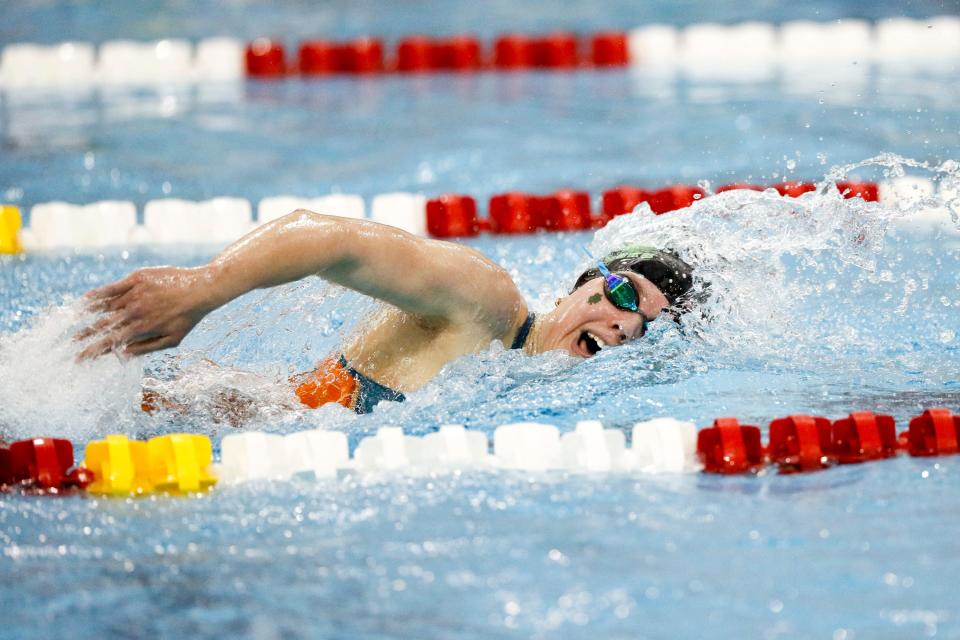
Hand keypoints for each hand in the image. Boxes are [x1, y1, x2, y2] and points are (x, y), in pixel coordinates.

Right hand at [76, 266, 214, 359]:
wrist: (202, 288)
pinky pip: (112, 287)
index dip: (93, 351)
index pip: (111, 342)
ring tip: (72, 321)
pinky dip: (97, 294)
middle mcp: (135, 311)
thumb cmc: (188, 317)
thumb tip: (124, 355)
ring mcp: (135, 294)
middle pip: (102, 326)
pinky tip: (84, 300)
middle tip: (70, 343)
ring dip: (87, 316)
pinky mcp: (136, 279)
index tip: (79, 359)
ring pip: (105, 306)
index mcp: (142, 328)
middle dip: (84, 336)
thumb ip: (147, 347)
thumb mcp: (172, 340)